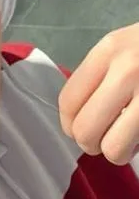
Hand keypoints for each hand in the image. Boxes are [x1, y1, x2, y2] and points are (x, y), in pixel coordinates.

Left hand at [59, 23, 138, 165]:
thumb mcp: (120, 47)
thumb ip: (96, 75)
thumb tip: (75, 115)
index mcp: (108, 51)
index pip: (69, 100)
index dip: (67, 123)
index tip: (73, 128)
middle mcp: (128, 71)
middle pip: (85, 129)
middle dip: (88, 142)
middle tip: (99, 137)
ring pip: (113, 148)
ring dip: (115, 150)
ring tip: (122, 137)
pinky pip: (138, 146)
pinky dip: (137, 147)